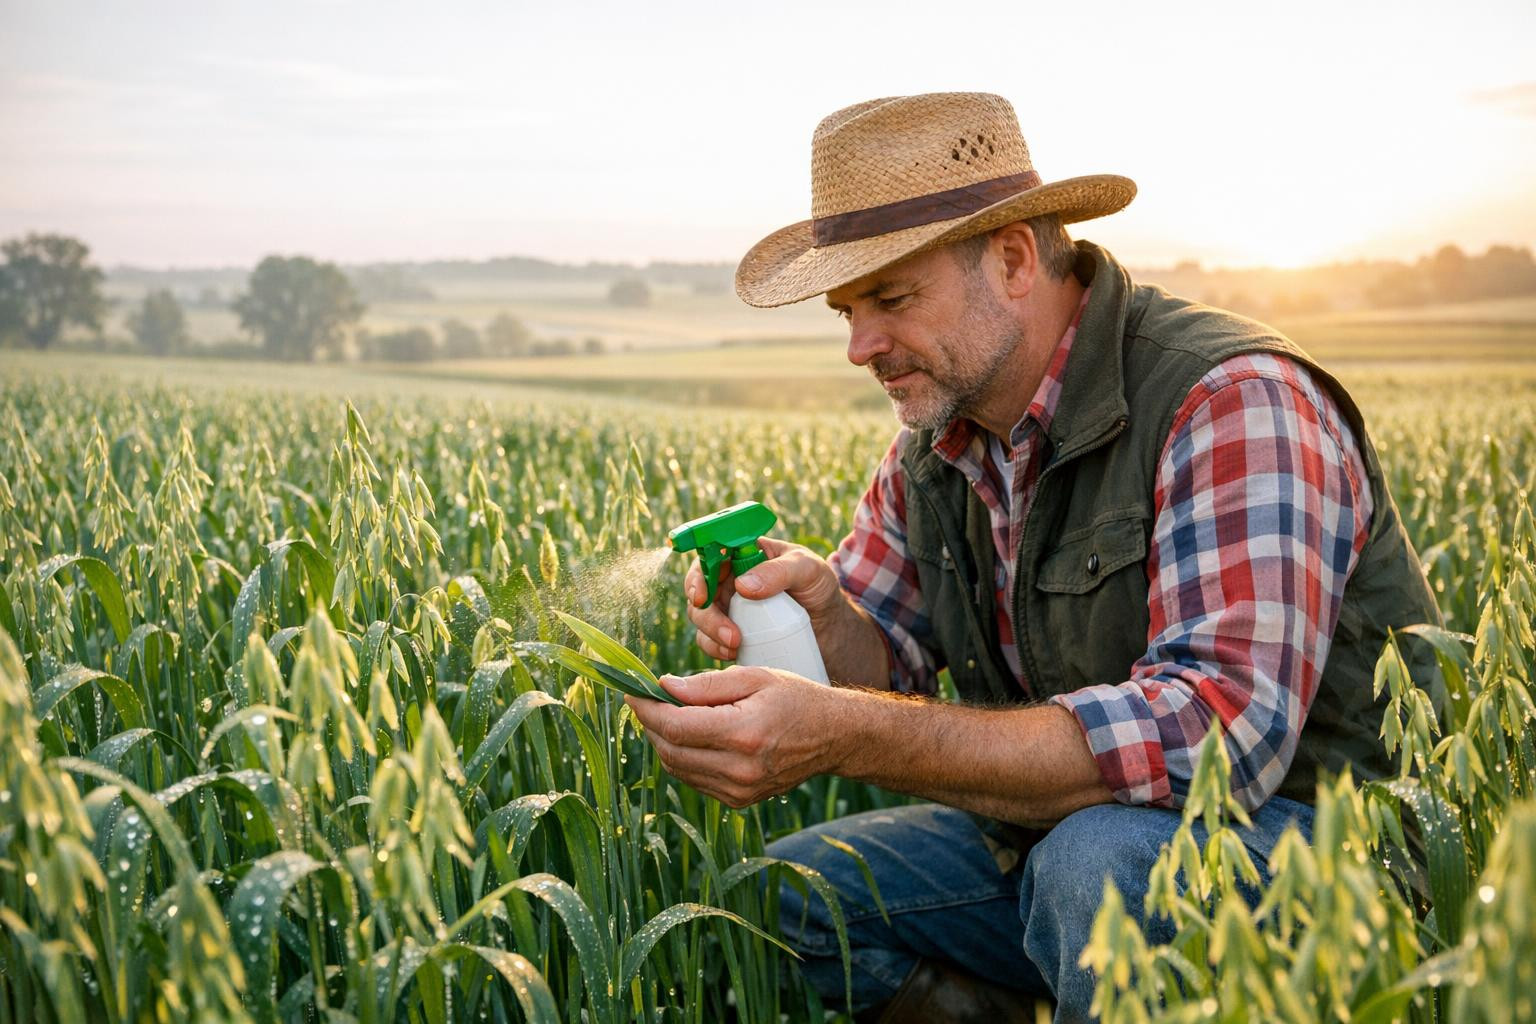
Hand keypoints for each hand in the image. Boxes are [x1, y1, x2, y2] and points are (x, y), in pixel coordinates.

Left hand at [624, 666, 839, 806]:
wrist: (833, 737)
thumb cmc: (795, 699)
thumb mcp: (754, 677)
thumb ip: (706, 685)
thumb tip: (663, 687)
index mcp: (744, 734)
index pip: (676, 726)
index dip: (647, 708)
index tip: (633, 690)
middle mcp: (740, 769)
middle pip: (670, 750)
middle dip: (650, 724)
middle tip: (646, 700)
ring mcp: (739, 791)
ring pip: (677, 768)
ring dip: (663, 741)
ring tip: (666, 714)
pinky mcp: (738, 800)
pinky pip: (694, 779)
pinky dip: (682, 757)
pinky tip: (689, 735)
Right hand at [685, 537, 845, 661]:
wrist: (830, 626)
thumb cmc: (818, 587)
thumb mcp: (808, 570)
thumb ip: (778, 572)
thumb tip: (742, 586)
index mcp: (743, 554)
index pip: (709, 557)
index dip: (698, 576)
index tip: (702, 596)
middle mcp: (730, 579)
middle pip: (698, 591)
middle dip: (706, 614)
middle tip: (729, 633)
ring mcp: (728, 607)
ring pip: (700, 619)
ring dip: (710, 634)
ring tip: (736, 645)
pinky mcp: (731, 632)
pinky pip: (710, 641)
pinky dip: (716, 649)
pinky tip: (735, 653)